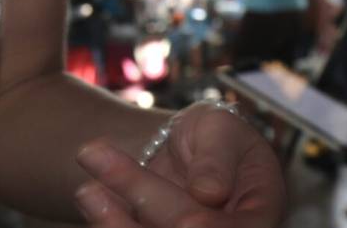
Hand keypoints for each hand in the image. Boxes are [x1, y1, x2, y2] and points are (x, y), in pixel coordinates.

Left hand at [74, 104, 284, 226]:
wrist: (183, 150)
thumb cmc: (212, 135)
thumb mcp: (219, 127)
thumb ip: (217, 156)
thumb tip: (209, 192)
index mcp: (258, 213)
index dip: (203, 225)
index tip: (184, 221)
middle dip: (145, 197)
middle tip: (93, 154)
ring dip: (117, 224)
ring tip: (87, 190)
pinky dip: (109, 224)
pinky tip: (91, 194)